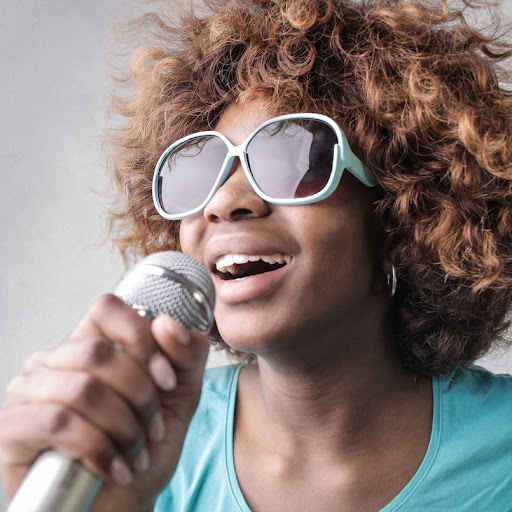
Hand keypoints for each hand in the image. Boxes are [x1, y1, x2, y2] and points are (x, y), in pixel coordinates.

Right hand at [0, 294, 209, 510]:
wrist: (121, 503)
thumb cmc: (144, 445)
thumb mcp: (180, 396)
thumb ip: (186, 355)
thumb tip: (167, 325)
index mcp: (92, 344)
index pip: (108, 308)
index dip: (143, 339)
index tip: (166, 380)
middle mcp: (54, 360)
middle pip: (100, 352)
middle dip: (140, 397)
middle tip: (154, 429)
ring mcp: (27, 391)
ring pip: (83, 389)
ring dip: (123, 427)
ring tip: (134, 451)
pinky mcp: (12, 429)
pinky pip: (57, 422)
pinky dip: (98, 448)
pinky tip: (113, 467)